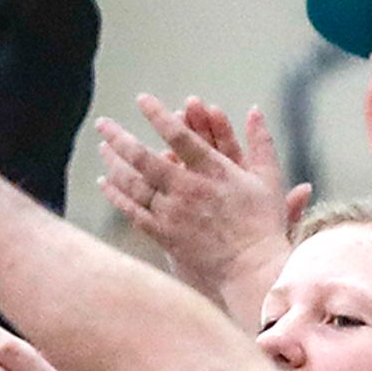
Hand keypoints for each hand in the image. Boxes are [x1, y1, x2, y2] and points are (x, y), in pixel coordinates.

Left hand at [95, 97, 303, 312]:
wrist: (252, 271)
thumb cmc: (264, 225)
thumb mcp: (268, 179)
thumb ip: (260, 142)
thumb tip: (255, 109)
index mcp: (214, 172)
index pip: (180, 135)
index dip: (158, 115)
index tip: (142, 99)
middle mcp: (188, 190)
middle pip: (144, 158)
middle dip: (120, 137)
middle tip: (103, 123)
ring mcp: (173, 213)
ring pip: (134, 184)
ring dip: (113, 163)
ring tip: (102, 148)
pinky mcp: (165, 235)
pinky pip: (133, 211)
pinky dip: (116, 195)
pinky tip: (104, 183)